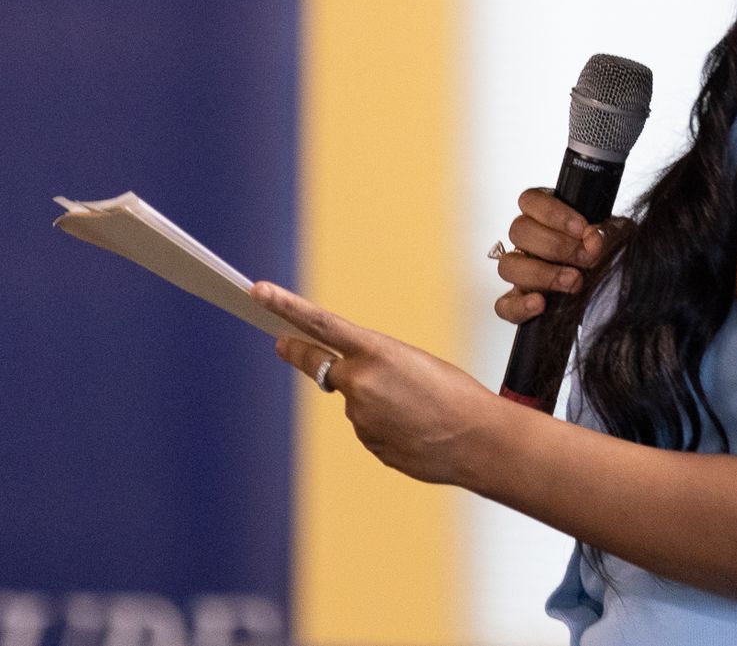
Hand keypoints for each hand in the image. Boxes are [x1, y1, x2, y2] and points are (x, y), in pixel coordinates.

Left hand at [252, 280, 501, 487]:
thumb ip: (374, 366)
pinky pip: (370, 428)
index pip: (320, 324)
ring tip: (416, 408)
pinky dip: (387, 426)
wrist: (479, 441)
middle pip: (321, 367)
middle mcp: (360, 385)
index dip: (285, 307)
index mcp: (376, 352)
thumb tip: (350, 387)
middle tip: (282, 344)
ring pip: (355, 403)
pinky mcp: (369, 445)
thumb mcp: (415, 362)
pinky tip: (415, 428)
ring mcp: (360, 419)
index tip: (258, 292)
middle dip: (299, 354)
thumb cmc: (456, 395)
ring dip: (375, 402)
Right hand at [493, 187, 626, 324]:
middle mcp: (525, 240)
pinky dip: (519, 306)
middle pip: (519, 230)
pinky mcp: (517, 301)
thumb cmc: (607, 251)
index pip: (529, 200)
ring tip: (574, 281)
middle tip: (586, 258)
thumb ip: (606, 232)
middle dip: (556, 246)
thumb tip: (594, 239)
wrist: (612, 286)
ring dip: (542, 274)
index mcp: (543, 214)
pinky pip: (504, 305)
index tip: (582, 228)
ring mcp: (519, 271)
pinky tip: (540, 304)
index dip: (553, 214)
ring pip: (508, 265)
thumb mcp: (613, 235)